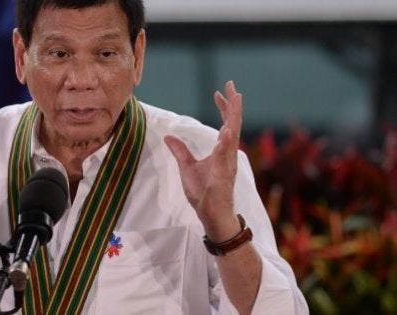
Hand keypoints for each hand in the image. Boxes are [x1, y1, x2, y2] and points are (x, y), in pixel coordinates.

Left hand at [164, 81, 242, 241]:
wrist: (211, 214)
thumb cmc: (203, 193)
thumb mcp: (187, 168)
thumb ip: (180, 152)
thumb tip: (169, 137)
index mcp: (222, 151)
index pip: (225, 124)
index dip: (224, 108)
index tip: (220, 92)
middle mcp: (228, 154)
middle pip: (233, 124)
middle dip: (233, 105)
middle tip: (232, 85)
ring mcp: (228, 163)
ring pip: (233, 135)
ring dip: (233, 117)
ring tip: (235, 99)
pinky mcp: (224, 174)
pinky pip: (225, 156)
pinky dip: (225, 143)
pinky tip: (225, 130)